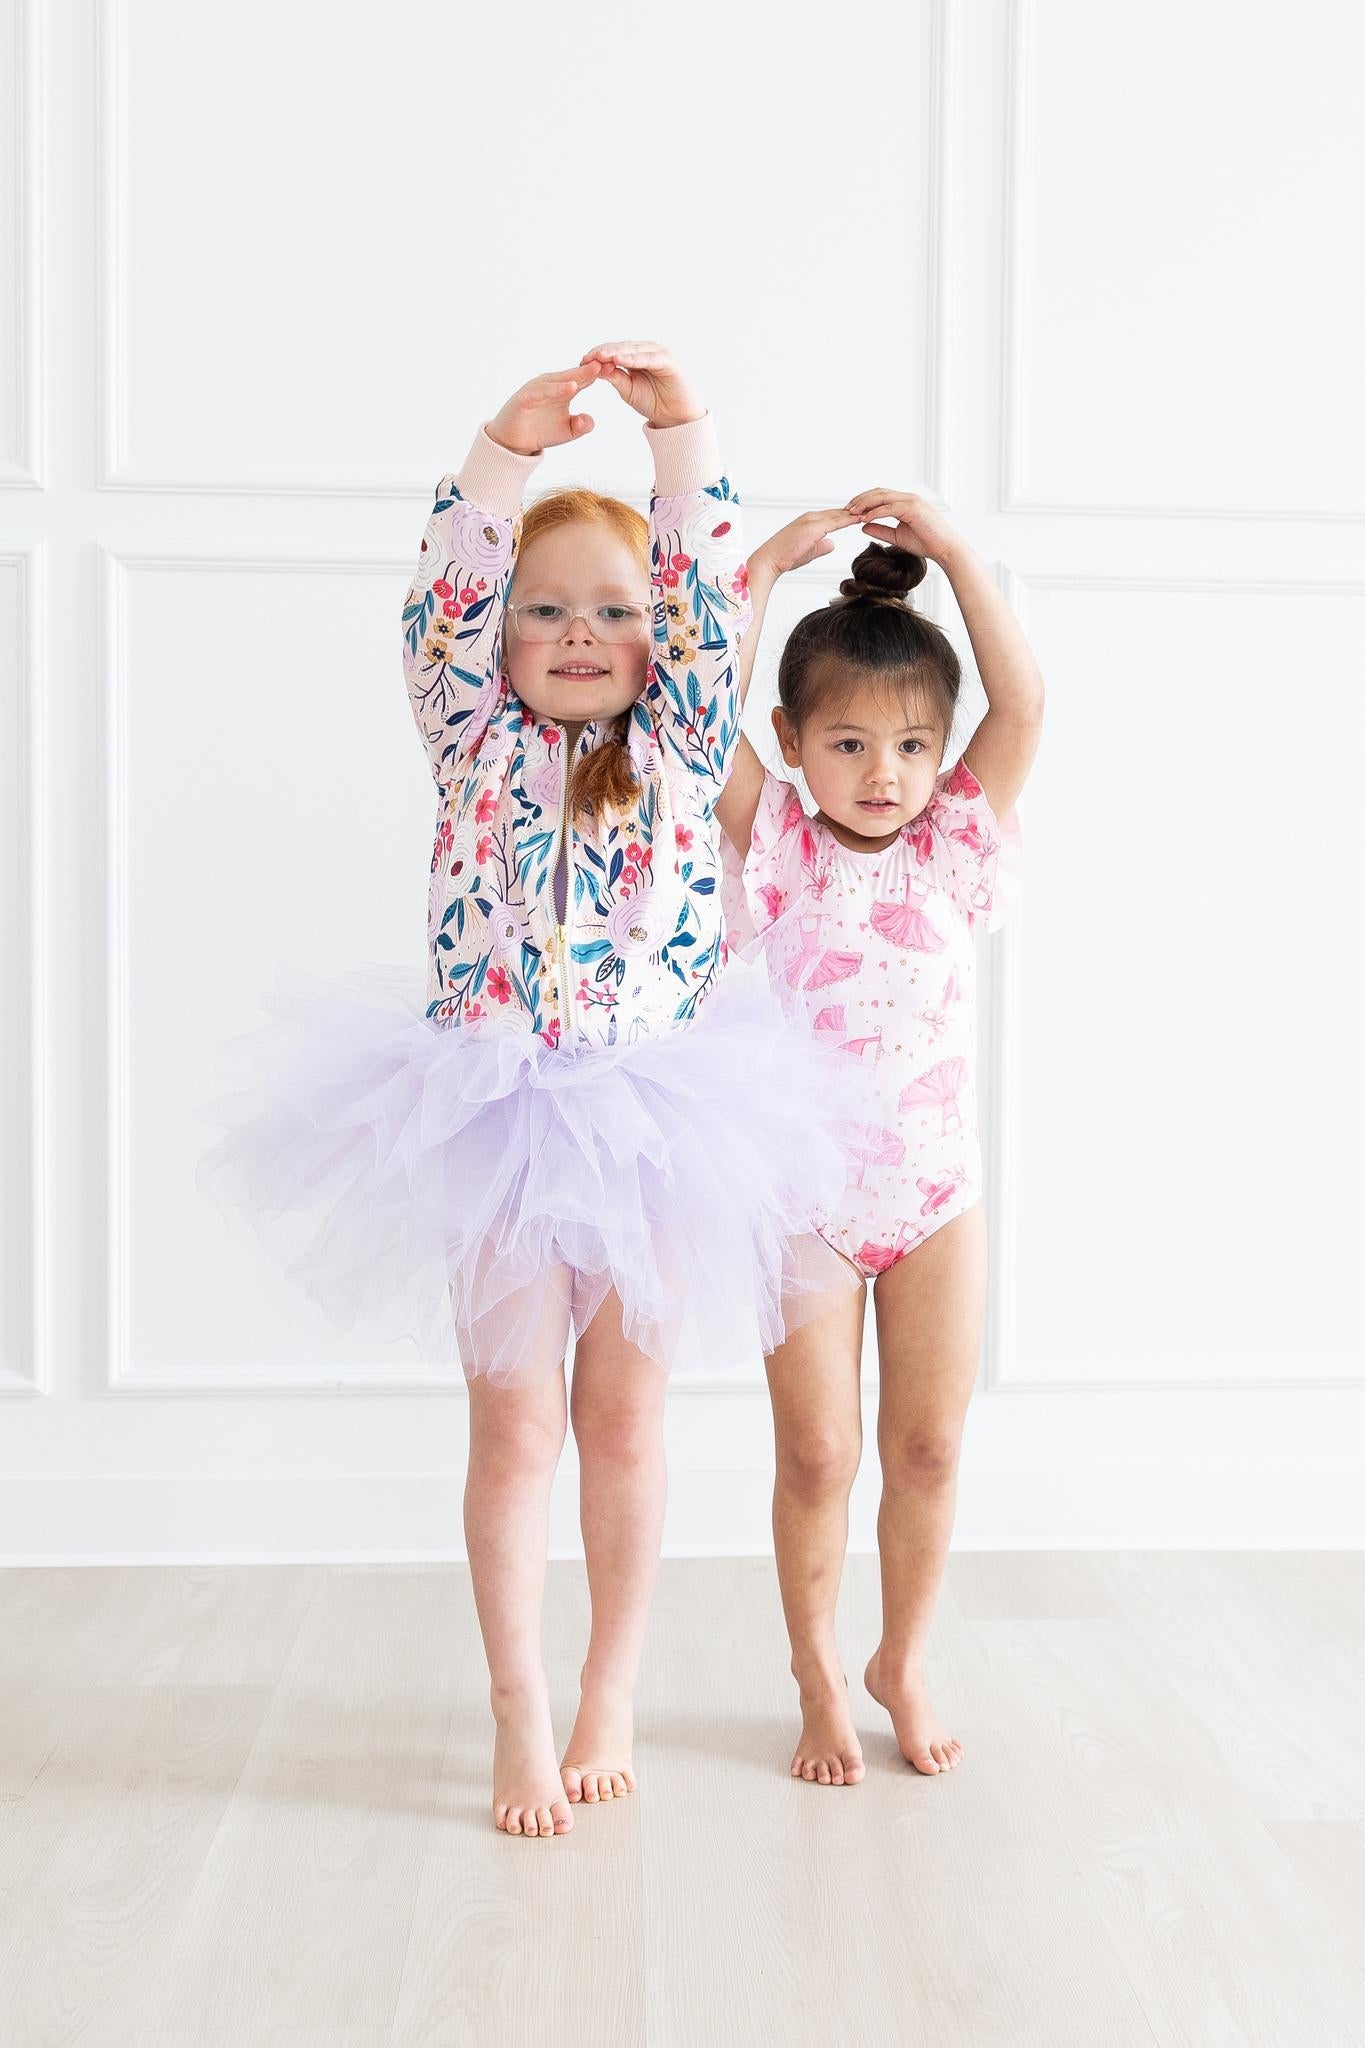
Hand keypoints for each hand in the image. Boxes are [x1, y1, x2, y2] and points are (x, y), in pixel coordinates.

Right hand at [486, 364, 603, 457]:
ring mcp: (538, 389)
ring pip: (560, 379)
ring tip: (595, 370)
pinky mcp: (526, 397)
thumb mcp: (567, 432)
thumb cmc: (539, 432)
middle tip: (612, 361)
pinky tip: (571, 387)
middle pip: (575, 374)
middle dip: (593, 369)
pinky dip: (556, 389)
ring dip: (577, 375)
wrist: (513, 441)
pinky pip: (543, 391)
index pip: (585, 379)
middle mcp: (552, 385)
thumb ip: (581, 426)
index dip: (601, 374)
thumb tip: (591, 420)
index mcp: (564, 390)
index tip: (619, 369)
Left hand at [578, 340, 704, 428]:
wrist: (676, 417)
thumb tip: (596, 367)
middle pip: (622, 347)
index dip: (598, 354)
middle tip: (586, 357)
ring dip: (616, 352)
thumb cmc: (654, 402)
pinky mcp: (669, 361)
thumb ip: (615, 377)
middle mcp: (648, 350)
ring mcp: (659, 353)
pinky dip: (634, 359)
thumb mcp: (628, 389)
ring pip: (633, 350)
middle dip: (604, 352)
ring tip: (600, 356)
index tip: (581, 361)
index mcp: (637, 355)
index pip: (614, 350)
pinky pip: (648, 358)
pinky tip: (620, 361)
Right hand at [751, 506, 865, 581]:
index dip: (849, 516)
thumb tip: (832, 544)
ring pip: (838, 514)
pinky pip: (834, 521)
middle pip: (839, 512)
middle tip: (873, 507)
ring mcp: (812, 520)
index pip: (834, 516)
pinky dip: (848, 519)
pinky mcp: (812, 527)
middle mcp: (812, 517)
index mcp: (810, 522)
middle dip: (856, 510)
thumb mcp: (809, 551)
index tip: (864, 514)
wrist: (770, 560)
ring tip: (871, 510)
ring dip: (855, 512)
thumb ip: (821, 546)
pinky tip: (860, 519)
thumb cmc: (786, 557)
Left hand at [845, 488, 965, 567]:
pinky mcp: (913, 509)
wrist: (945, 549)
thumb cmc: (926, 543)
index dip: (863, 501)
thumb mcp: (897, 536)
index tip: (850, 510)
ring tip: (852, 512)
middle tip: (846, 509)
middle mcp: (908, 498)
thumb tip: (863, 526)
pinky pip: (890, 508)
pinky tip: (864, 519)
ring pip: (883, 497)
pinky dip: (875, 512)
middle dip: (860, 500)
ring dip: (865, 504)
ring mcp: (911, 501)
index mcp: (904, 502)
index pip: (880, 496)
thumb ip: (880, 529)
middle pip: (879, 493)